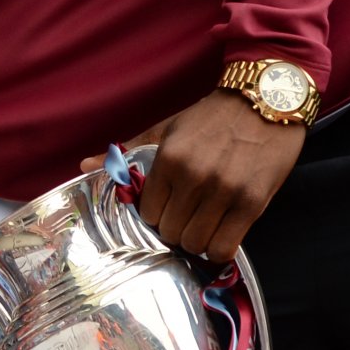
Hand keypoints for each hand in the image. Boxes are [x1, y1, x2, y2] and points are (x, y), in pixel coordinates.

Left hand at [125, 90, 306, 262]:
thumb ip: (128, 152)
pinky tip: (219, 235)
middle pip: (170, 232)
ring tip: (203, 225)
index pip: (148, 213)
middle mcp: (194, 177)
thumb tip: (83, 166)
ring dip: (197, 240)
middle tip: (185, 217)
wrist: (265, 100)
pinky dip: (219, 249)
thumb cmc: (213, 117)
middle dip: (175, 229)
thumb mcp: (167, 129)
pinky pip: (225, 247)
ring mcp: (225, 192)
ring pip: (195, 243)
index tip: (166, 209)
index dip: (155, 215)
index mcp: (169, 159)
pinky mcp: (253, 203)